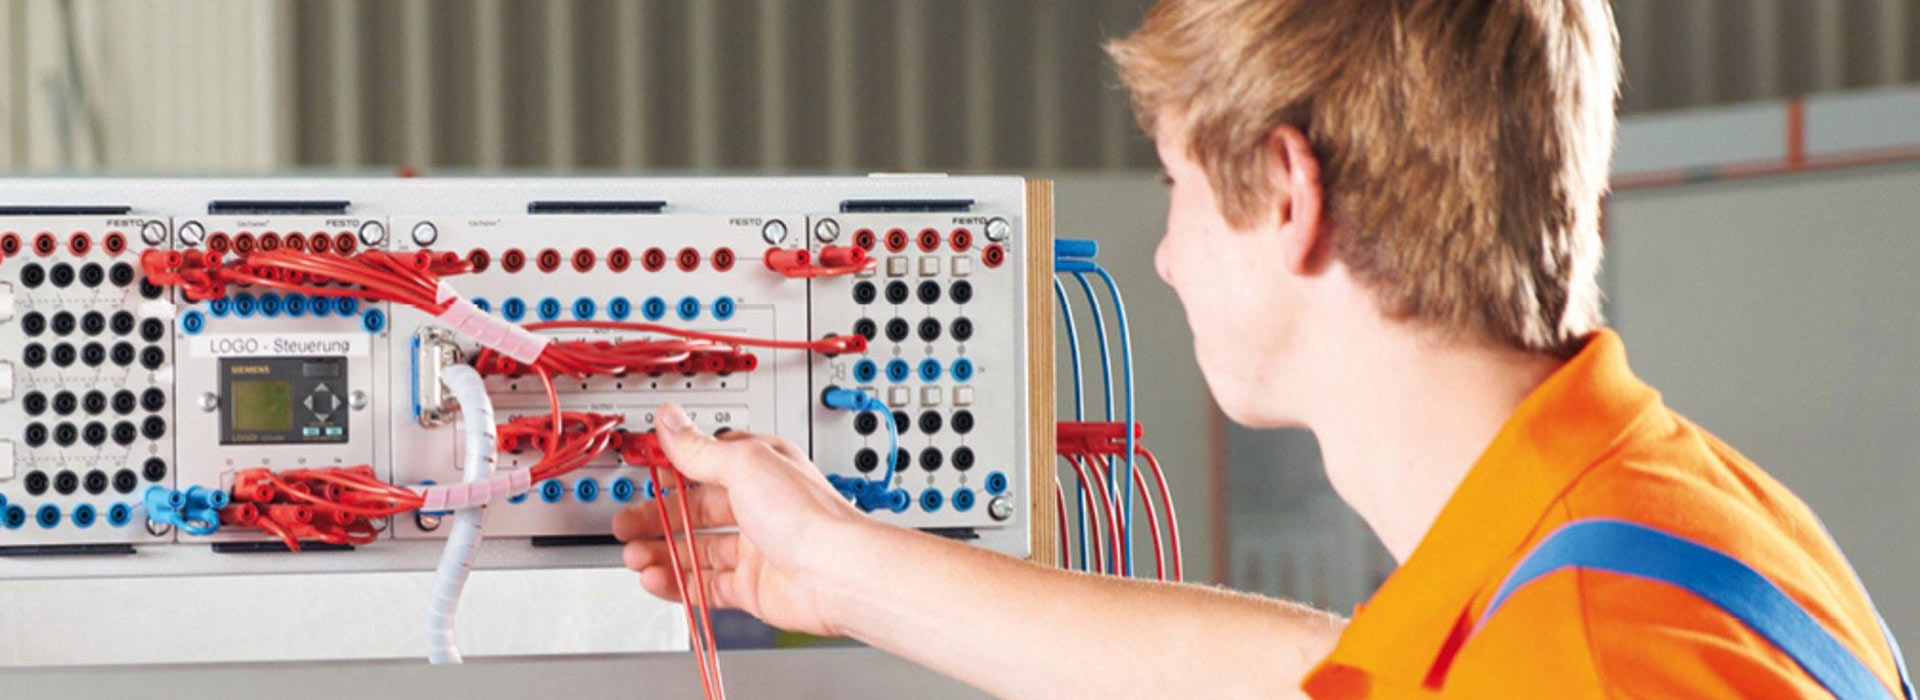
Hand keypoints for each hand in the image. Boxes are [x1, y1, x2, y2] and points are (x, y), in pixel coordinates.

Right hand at [612, 402, 869, 635]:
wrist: (838, 573)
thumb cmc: (807, 515)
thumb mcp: (743, 464)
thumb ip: (699, 448)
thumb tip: (670, 418)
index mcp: (759, 468)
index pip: (704, 465)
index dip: (671, 472)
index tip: (642, 478)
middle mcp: (759, 507)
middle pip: (695, 512)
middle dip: (656, 519)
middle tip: (625, 525)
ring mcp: (756, 549)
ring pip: (696, 551)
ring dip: (661, 553)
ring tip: (633, 556)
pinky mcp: (752, 587)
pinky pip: (705, 585)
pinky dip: (677, 584)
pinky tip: (656, 579)